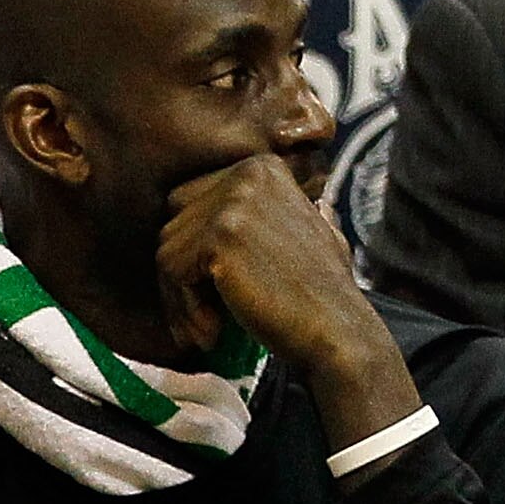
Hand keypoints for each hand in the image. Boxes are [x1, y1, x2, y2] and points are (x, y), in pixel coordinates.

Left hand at [155, 154, 417, 444]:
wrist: (336, 330)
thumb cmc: (323, 294)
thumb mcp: (317, 236)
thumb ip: (299, 217)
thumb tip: (316, 206)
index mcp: (263, 169)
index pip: (189, 203)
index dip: (190, 255)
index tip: (205, 298)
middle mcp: (248, 173)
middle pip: (173, 223)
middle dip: (178, 275)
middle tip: (198, 319)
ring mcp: (234, 201)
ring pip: (167, 251)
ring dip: (179, 299)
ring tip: (205, 332)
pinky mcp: (221, 234)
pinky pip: (172, 272)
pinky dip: (183, 309)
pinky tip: (211, 334)